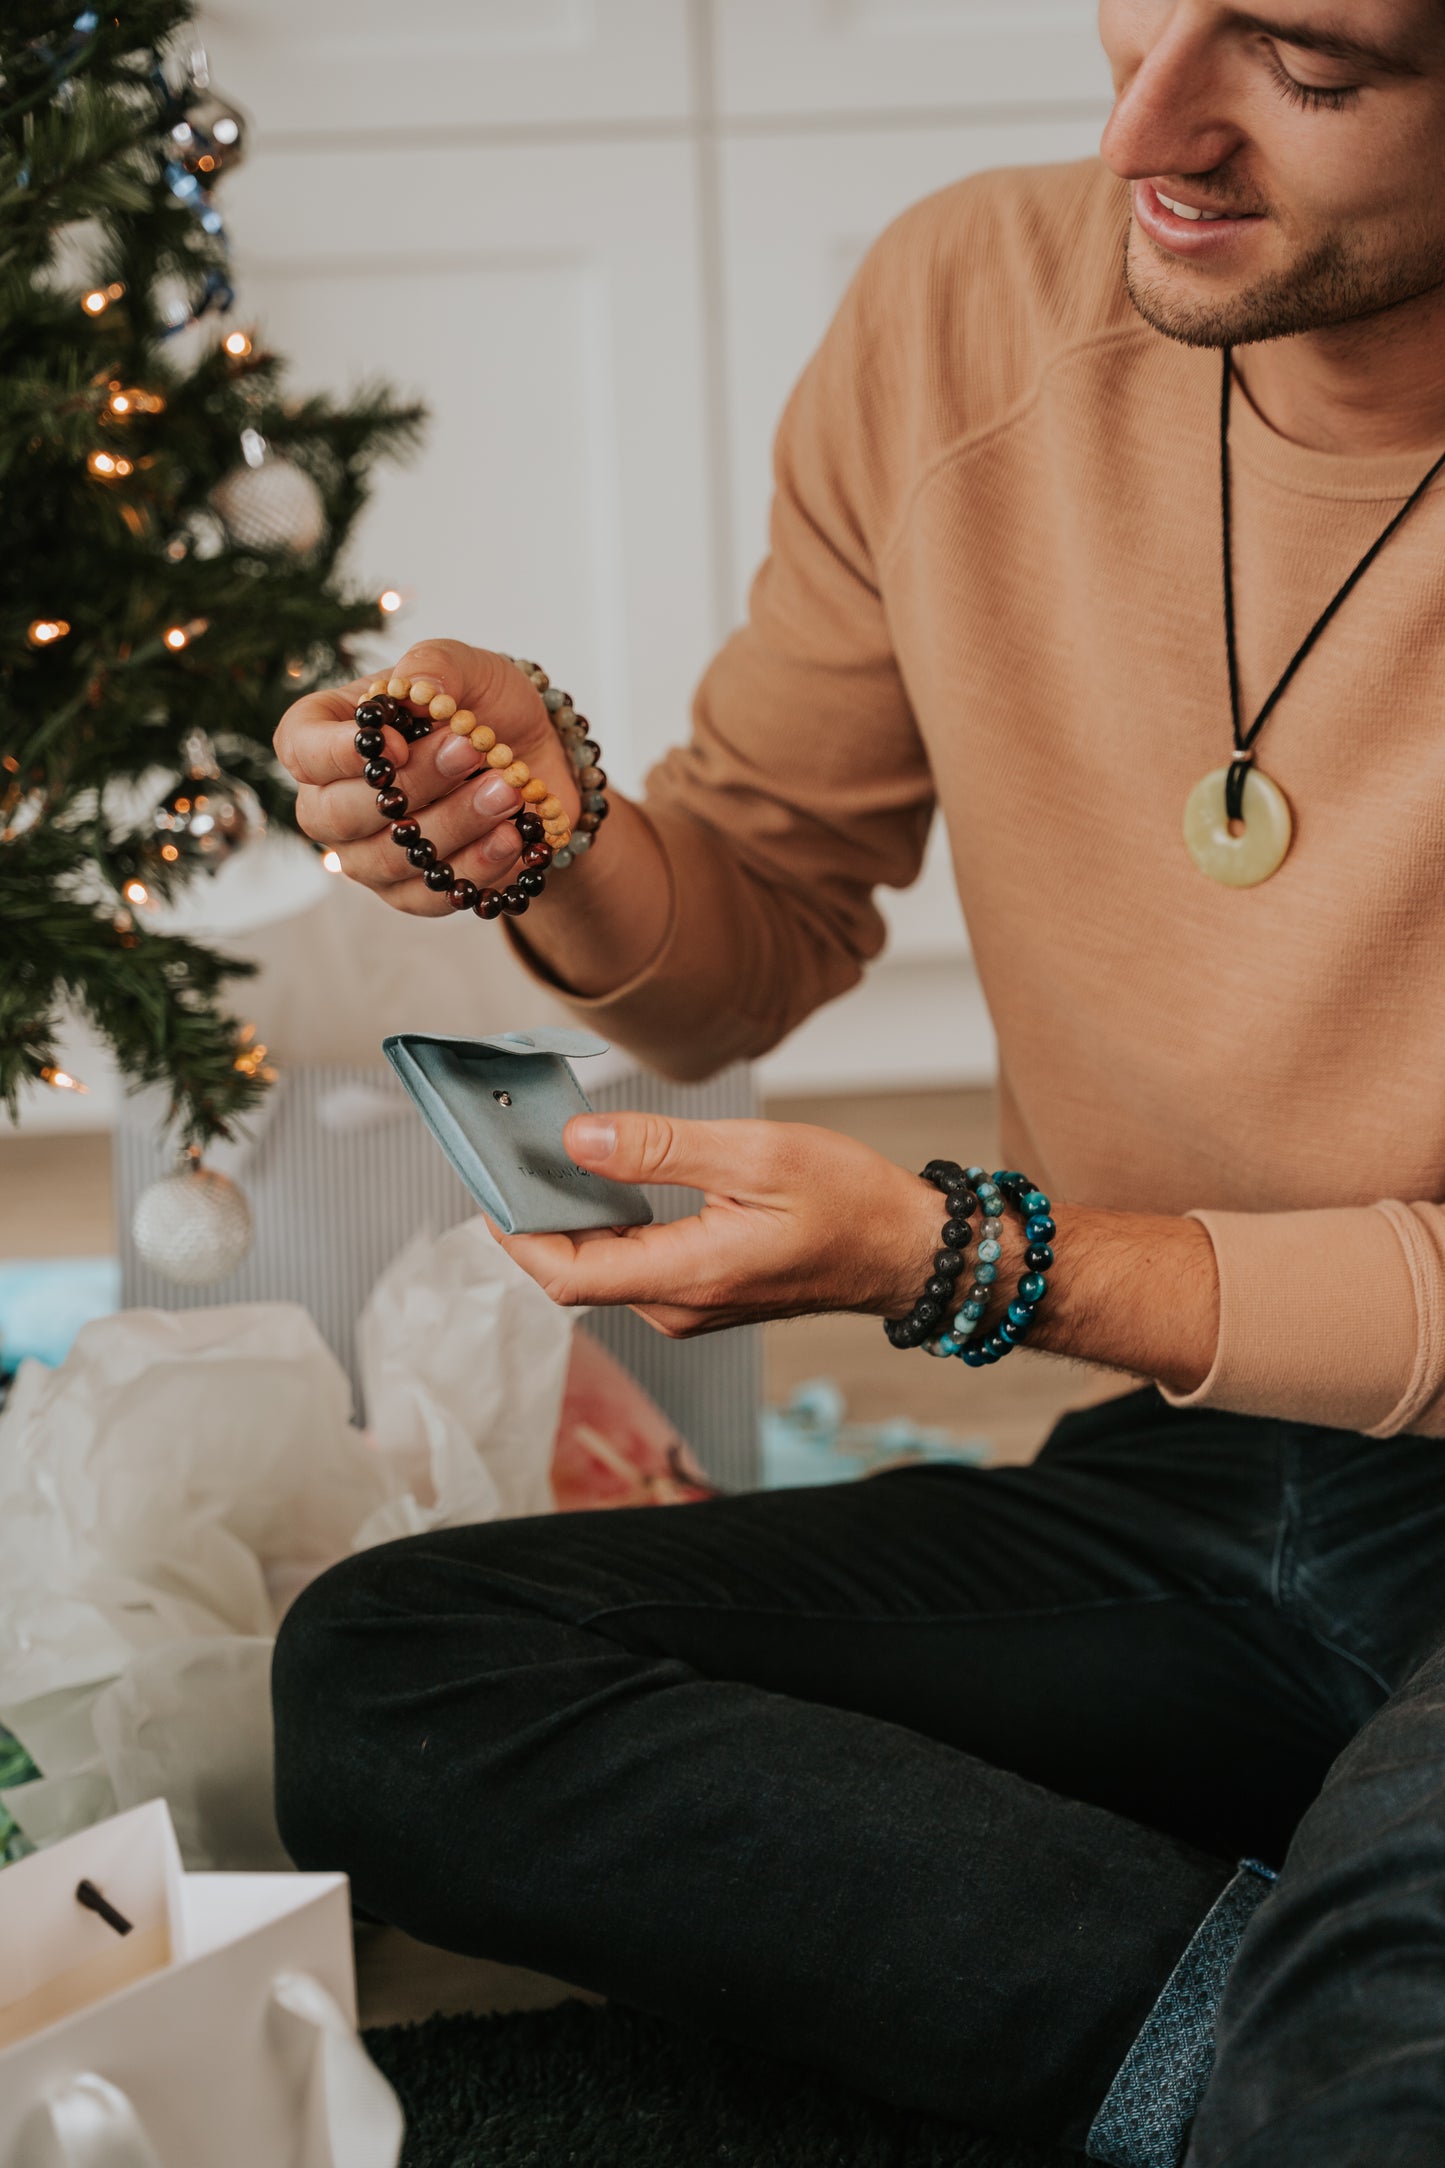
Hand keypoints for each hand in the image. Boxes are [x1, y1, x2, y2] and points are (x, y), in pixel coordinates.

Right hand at [273, 639, 581, 914]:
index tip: (397, 741)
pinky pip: (432, 896)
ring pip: (389, 859)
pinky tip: (513, 836)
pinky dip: (477, 867)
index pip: (299, 749)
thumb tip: (420, 687)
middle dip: (411, 785)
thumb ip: (436, 666)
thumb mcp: (467, 666)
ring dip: (453, 824)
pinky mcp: (413, 892)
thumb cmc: (481, 704)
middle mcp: (334, 800)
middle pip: (337, 815)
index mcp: (328, 734)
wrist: (531, 758)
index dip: (337, 753)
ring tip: (507, 791)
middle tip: (470, 751)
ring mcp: (369, 854)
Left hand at [491, 1112, 947, 1337]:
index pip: (565, 1274)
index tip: (487, 1181)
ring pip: (601, 1267)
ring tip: (550, 1154)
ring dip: (570, 1218)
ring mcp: (689, 1306)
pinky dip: (606, 1225)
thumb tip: (578, 1141)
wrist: (907, 1248)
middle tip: (512, 1148)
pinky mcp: (701, 1294)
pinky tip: (604, 1178)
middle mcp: (678, 1306)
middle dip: (534, 1215)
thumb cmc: (849, 1200)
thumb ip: (659, 1148)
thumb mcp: (754, 1154)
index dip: (513, 1233)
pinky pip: (632, 1265)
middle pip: (574, 1271)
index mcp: (688, 1275)